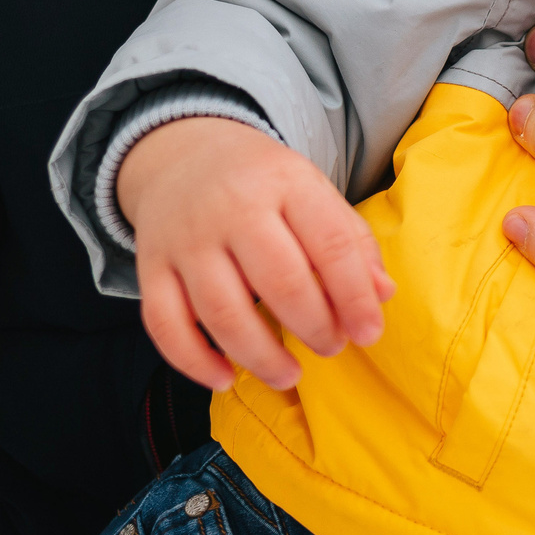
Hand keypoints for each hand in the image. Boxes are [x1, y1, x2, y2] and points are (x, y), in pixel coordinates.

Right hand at [114, 115, 393, 391]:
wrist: (183, 156)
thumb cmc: (263, 184)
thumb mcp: (313, 192)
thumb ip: (351, 241)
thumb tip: (382, 295)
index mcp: (286, 183)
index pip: (329, 243)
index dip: (354, 295)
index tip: (369, 334)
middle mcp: (232, 208)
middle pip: (278, 280)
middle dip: (313, 326)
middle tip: (332, 348)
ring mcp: (186, 239)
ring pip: (221, 311)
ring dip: (260, 355)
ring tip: (289, 376)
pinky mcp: (152, 266)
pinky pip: (164, 324)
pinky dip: (194, 361)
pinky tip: (225, 378)